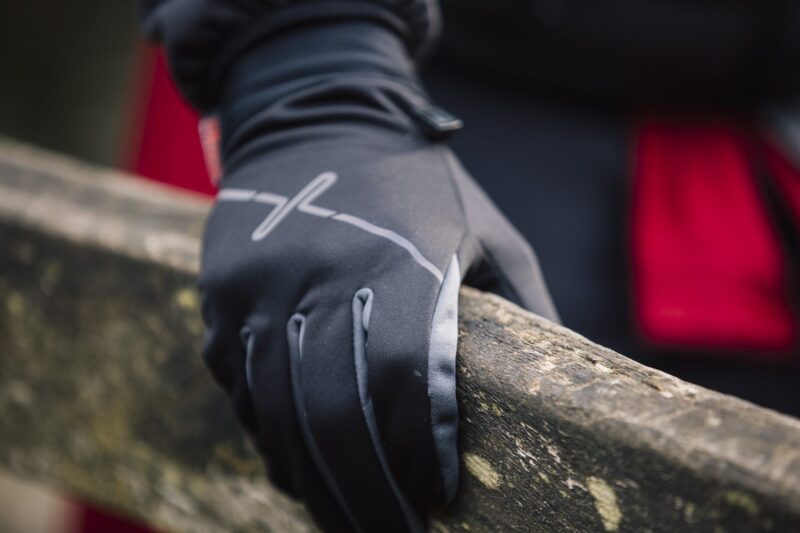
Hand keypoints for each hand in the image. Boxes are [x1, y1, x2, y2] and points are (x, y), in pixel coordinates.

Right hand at [199, 22, 556, 532]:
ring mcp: (262, 284)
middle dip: (366, 492)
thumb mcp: (488, 230)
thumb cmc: (418, 183)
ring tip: (345, 518)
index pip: (407, 381)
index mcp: (402, 262)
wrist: (316, 113)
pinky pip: (239, 385)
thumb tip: (559, 392)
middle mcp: (323, 275)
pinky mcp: (223, 291)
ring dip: (314, 479)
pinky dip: (269, 437)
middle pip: (337, 413)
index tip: (439, 499)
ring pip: (278, 411)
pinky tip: (298, 468)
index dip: (421, 452)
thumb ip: (526, 308)